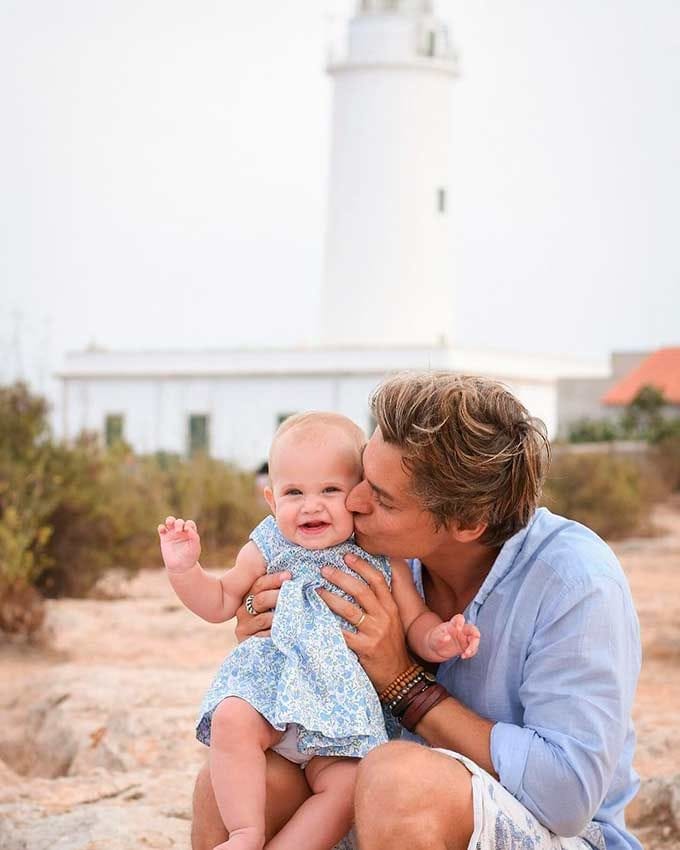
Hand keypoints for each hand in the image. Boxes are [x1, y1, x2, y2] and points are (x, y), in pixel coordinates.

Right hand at [158, 516, 200, 573]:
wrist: (181, 567)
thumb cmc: (190, 557)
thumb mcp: (195, 547)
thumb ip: (194, 537)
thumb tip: (188, 528)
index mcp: (190, 533)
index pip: (189, 523)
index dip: (188, 524)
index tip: (187, 531)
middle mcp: (181, 532)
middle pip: (179, 521)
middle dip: (179, 524)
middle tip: (178, 531)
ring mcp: (172, 534)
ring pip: (170, 522)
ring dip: (170, 520)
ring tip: (169, 523)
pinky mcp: (164, 538)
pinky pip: (161, 529)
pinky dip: (161, 527)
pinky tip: (163, 530)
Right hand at [234, 571, 290, 640]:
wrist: (274, 650)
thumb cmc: (279, 622)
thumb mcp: (278, 605)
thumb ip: (281, 591)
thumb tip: (292, 576)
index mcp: (251, 595)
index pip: (260, 584)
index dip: (274, 579)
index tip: (289, 576)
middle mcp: (244, 609)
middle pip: (261, 599)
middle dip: (278, 596)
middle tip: (294, 596)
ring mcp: (243, 625)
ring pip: (263, 618)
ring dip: (280, 616)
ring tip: (293, 615)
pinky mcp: (244, 640)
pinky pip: (263, 635)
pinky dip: (275, 633)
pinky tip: (285, 632)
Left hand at [317, 553, 411, 691]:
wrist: (399, 676)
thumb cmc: (391, 645)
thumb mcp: (393, 620)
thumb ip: (381, 602)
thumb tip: (363, 579)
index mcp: (391, 607)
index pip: (377, 580)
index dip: (362, 566)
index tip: (346, 556)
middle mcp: (384, 617)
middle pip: (361, 590)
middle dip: (341, 577)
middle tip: (324, 569)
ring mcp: (375, 633)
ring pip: (349, 609)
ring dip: (330, 597)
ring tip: (315, 590)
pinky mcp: (364, 648)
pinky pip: (342, 633)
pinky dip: (328, 625)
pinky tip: (315, 618)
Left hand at [427, 614, 479, 660]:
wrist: (435, 648)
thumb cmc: (435, 639)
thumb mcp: (435, 638)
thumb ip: (440, 637)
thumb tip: (447, 637)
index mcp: (453, 624)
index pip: (459, 618)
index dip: (461, 621)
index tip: (458, 628)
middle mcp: (461, 630)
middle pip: (472, 629)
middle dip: (475, 634)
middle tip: (469, 643)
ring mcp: (465, 638)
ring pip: (475, 640)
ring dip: (473, 647)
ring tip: (466, 654)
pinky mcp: (466, 647)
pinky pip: (473, 649)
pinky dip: (471, 653)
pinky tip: (463, 656)